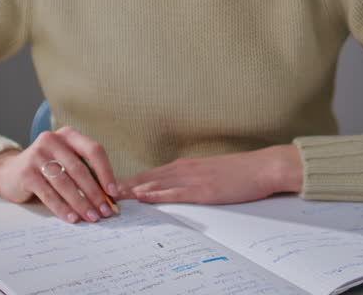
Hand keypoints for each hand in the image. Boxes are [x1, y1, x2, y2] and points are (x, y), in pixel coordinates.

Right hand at [0, 127, 120, 223]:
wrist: (9, 172)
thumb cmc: (46, 169)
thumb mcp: (65, 162)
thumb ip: (85, 173)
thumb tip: (110, 196)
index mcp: (68, 135)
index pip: (94, 150)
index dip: (106, 172)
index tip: (114, 193)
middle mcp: (52, 140)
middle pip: (80, 169)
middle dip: (95, 193)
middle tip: (105, 211)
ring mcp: (37, 155)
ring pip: (65, 183)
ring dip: (81, 203)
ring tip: (91, 217)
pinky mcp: (26, 173)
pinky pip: (49, 194)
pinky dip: (62, 208)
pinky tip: (72, 218)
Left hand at [120, 144, 302, 204]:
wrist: (263, 167)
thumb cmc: (240, 173)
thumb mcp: (210, 173)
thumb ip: (190, 180)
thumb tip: (174, 190)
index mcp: (184, 166)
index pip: (149, 175)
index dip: (128, 183)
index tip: (110, 189)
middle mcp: (183, 169)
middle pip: (145, 178)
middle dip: (122, 186)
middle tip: (99, 192)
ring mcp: (192, 178)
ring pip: (154, 184)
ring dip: (131, 191)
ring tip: (110, 197)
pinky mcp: (202, 189)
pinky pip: (174, 192)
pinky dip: (155, 194)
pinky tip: (142, 197)